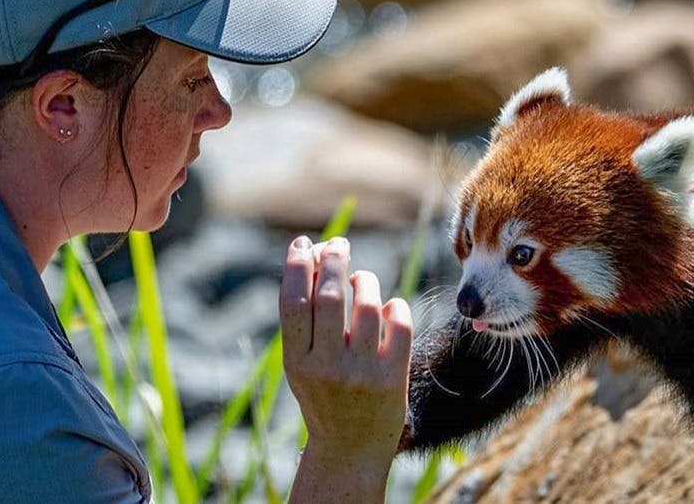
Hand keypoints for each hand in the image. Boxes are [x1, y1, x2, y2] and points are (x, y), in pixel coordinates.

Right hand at [280, 235, 412, 494]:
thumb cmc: (323, 393)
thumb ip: (305, 319)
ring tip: (362, 280)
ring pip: (369, 304)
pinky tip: (388, 308)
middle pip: (331, 296)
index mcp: (296, 362)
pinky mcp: (394, 379)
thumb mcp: (301, 364)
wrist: (350, 449)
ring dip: (366, 281)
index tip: (304, 243)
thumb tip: (316, 257)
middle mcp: (327, 368)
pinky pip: (400, 323)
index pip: (294, 302)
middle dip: (335, 260)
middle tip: (340, 245)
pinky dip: (395, 306)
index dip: (298, 266)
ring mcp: (363, 374)